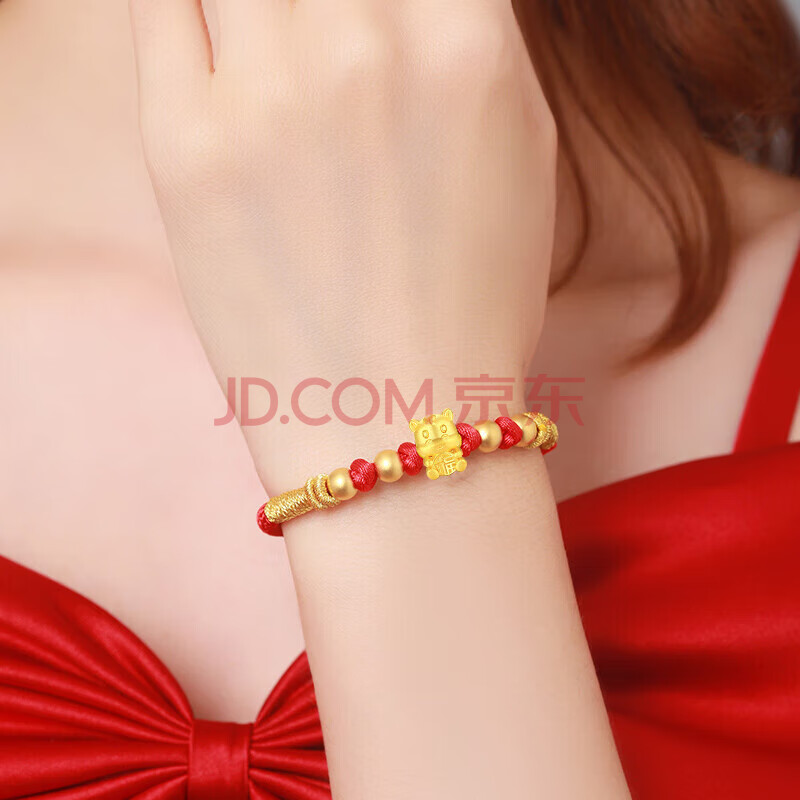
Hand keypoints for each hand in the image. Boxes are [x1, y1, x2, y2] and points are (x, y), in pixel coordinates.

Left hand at [128, 0, 556, 486]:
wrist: (397, 421)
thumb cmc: (472, 303)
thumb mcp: (524, 153)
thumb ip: (475, 38)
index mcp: (465, 49)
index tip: (370, 13)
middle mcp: (364, 48)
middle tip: (324, 36)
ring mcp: (264, 93)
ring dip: (264, 2)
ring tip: (279, 50)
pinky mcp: (181, 143)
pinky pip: (158, 2)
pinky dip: (187, 2)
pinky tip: (215, 32)